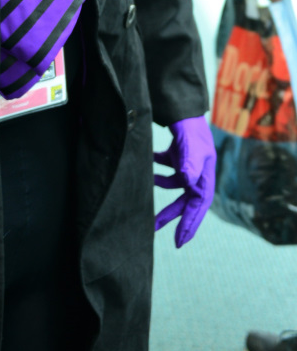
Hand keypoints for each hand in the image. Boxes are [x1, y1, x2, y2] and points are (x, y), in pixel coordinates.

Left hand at [154, 116, 215, 246]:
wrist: (185, 109)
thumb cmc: (192, 130)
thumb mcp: (193, 148)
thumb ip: (190, 165)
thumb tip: (188, 182)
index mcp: (204, 178)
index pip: (197, 207)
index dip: (189, 224)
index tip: (179, 241)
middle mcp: (197, 174)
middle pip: (185, 201)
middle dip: (172, 216)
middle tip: (154, 228)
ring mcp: (187, 166)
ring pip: (174, 187)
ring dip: (161, 191)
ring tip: (147, 193)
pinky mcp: (177, 156)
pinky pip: (167, 169)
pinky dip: (157, 170)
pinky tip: (148, 165)